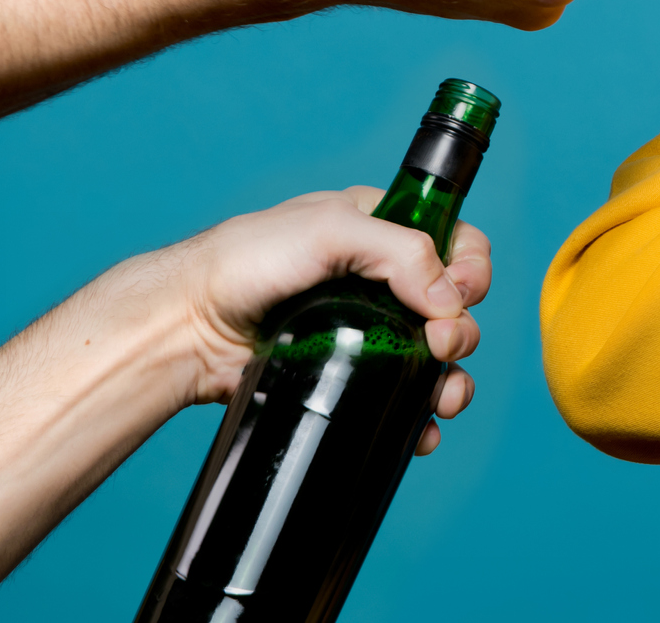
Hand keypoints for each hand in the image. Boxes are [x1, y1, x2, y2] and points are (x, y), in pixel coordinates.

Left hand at [145, 187, 492, 454]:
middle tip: (441, 347)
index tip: (460, 296)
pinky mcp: (346, 375)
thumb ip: (399, 251)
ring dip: (451, 381)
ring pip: (434, 358)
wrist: (187, 325)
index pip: (456, 241)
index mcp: (382, 229)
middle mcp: (380, 278)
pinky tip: (419, 431)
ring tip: (441, 401)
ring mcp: (366, 330)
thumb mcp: (329, 230)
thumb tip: (450, 302)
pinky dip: (418, 417)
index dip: (471, 269)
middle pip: (454, 306)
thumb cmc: (246, 260)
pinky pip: (398, 397)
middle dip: (462, 332)